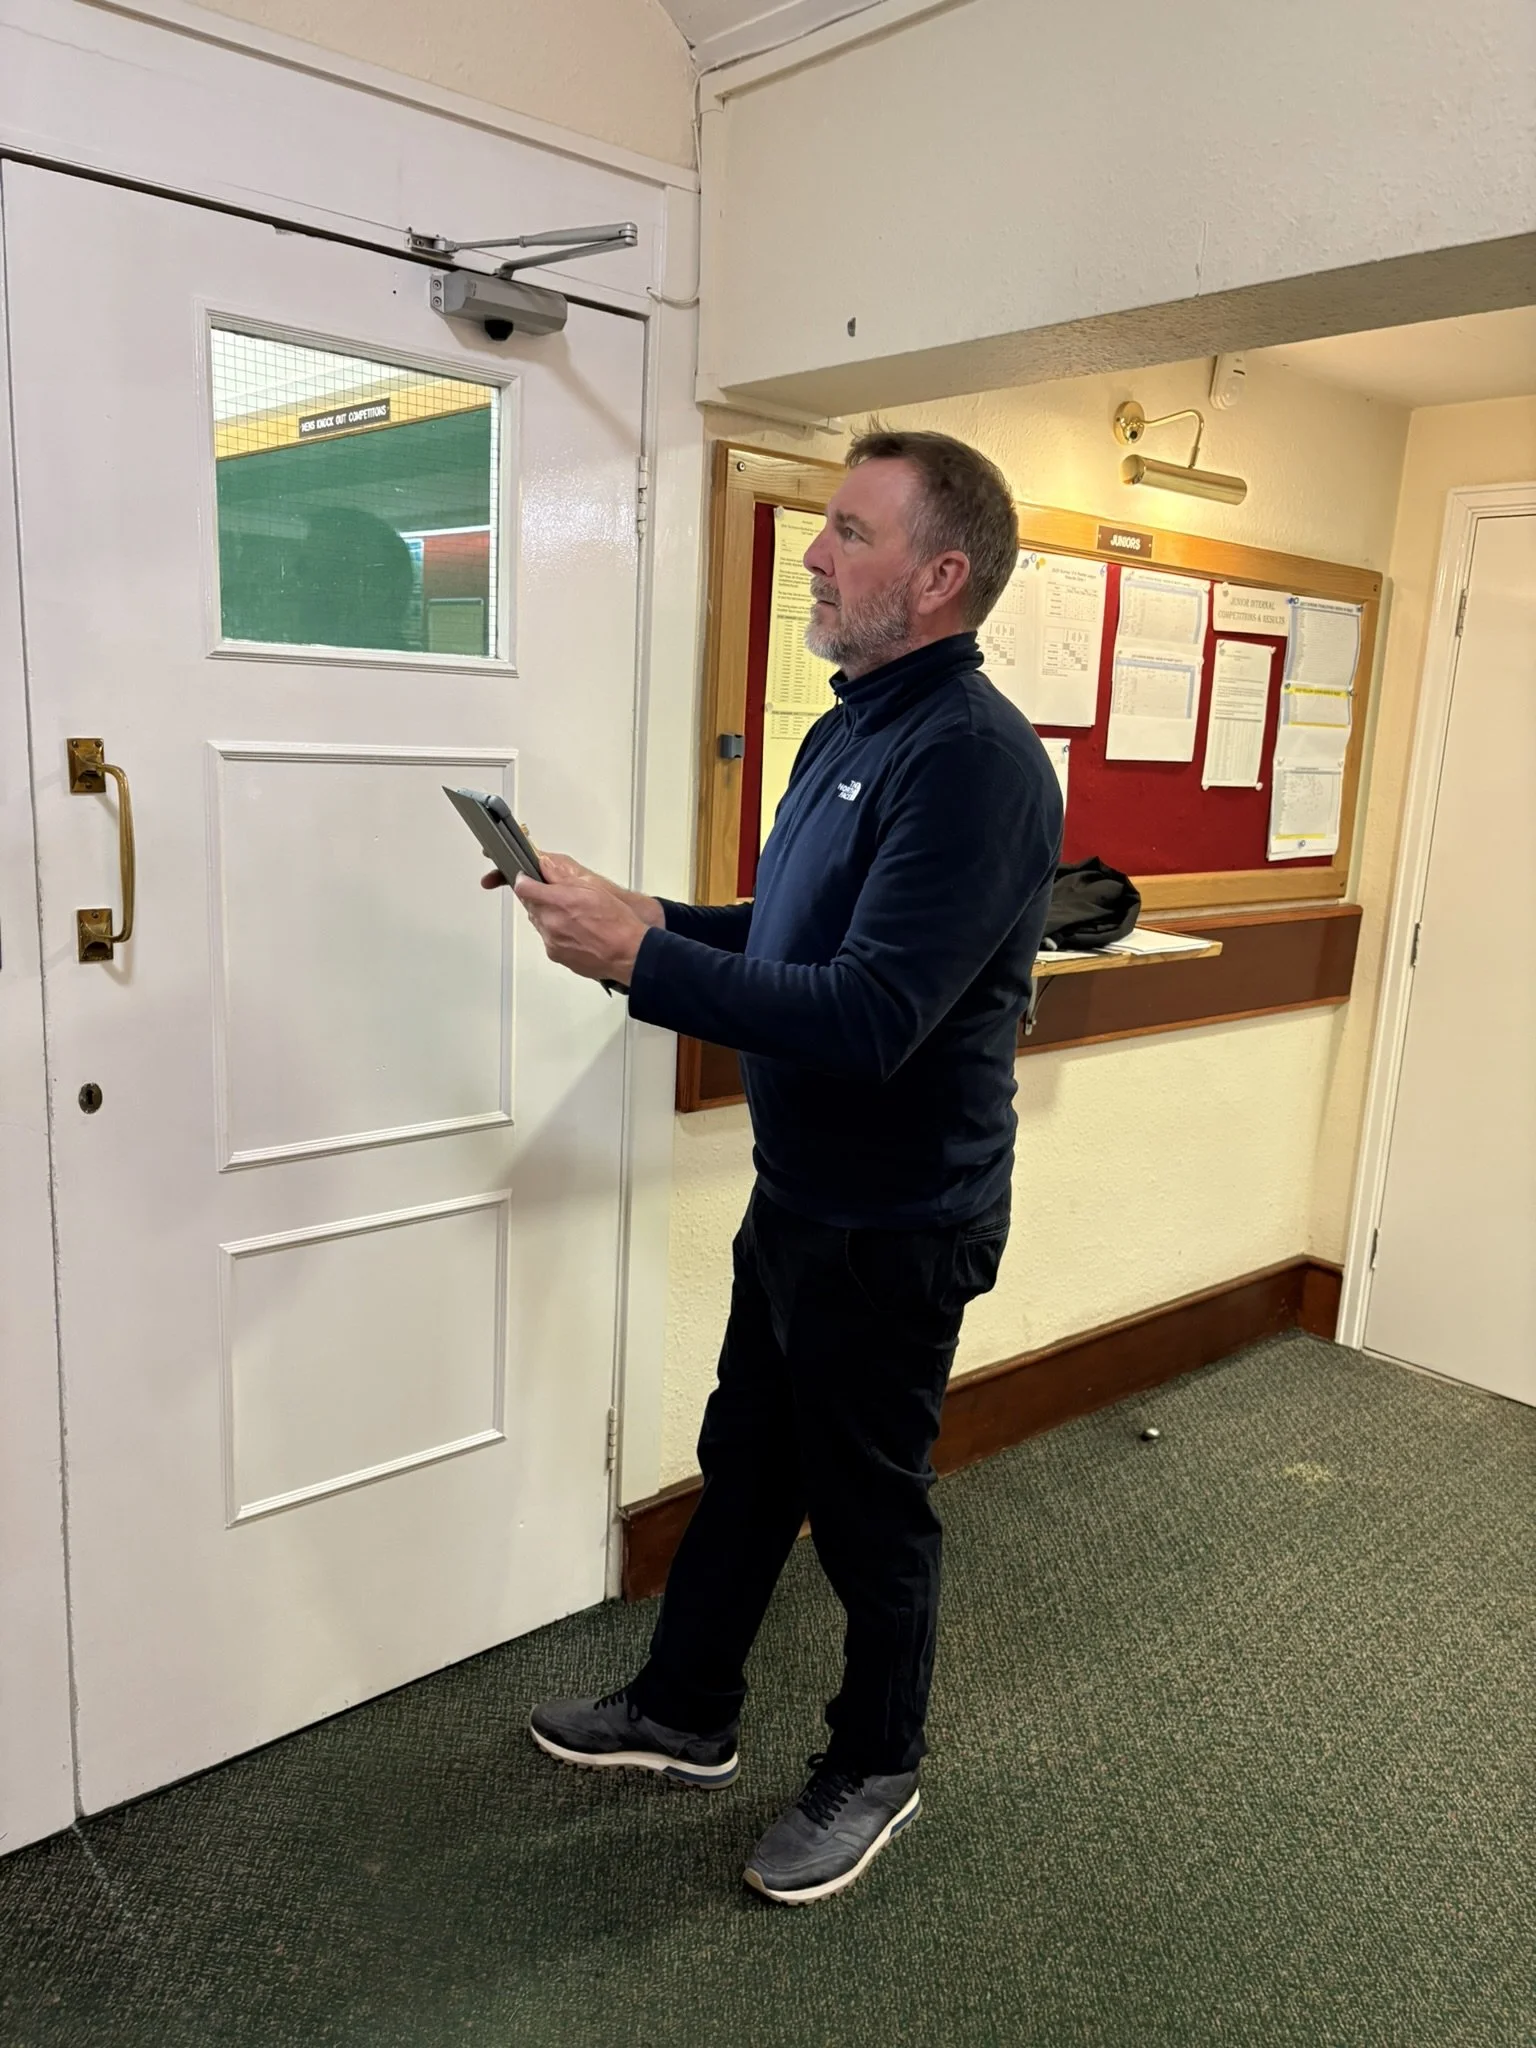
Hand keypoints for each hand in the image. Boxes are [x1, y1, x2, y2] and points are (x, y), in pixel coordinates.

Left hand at [511, 871, 649, 985]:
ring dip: (549, 917)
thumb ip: (562, 876)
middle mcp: (550, 922)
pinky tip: (576, 932)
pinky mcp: (555, 955)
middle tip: (561, 898)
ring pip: (540, 923)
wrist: (628, 954)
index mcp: (557, 901)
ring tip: (574, 918)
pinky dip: (556, 934)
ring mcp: (551, 941)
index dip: (525, 880)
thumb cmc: (617, 922)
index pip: (524, 887)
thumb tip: (545, 866)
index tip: (528, 879)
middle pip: (531, 906)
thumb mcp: (593, 887)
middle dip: (541, 899)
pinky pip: (548, 939)